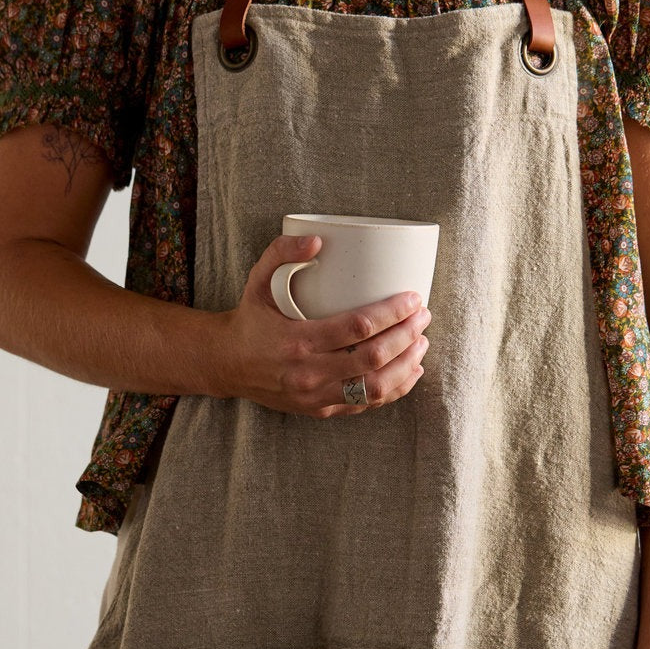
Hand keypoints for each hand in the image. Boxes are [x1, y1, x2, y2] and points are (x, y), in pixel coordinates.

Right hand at [210, 234, 431, 416]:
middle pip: (373, 358)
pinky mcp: (321, 410)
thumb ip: (282, 252)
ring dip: (406, 364)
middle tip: (423, 316)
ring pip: (375, 388)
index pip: (358, 328)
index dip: (392, 313)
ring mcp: (316, 396)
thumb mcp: (257, 279)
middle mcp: (308, 374)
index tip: (413, 298)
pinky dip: (395, 388)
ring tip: (422, 341)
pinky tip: (410, 369)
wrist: (226, 364)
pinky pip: (366, 405)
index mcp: (297, 341)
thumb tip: (318, 239)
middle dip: (407, 336)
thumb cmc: (250, 317)